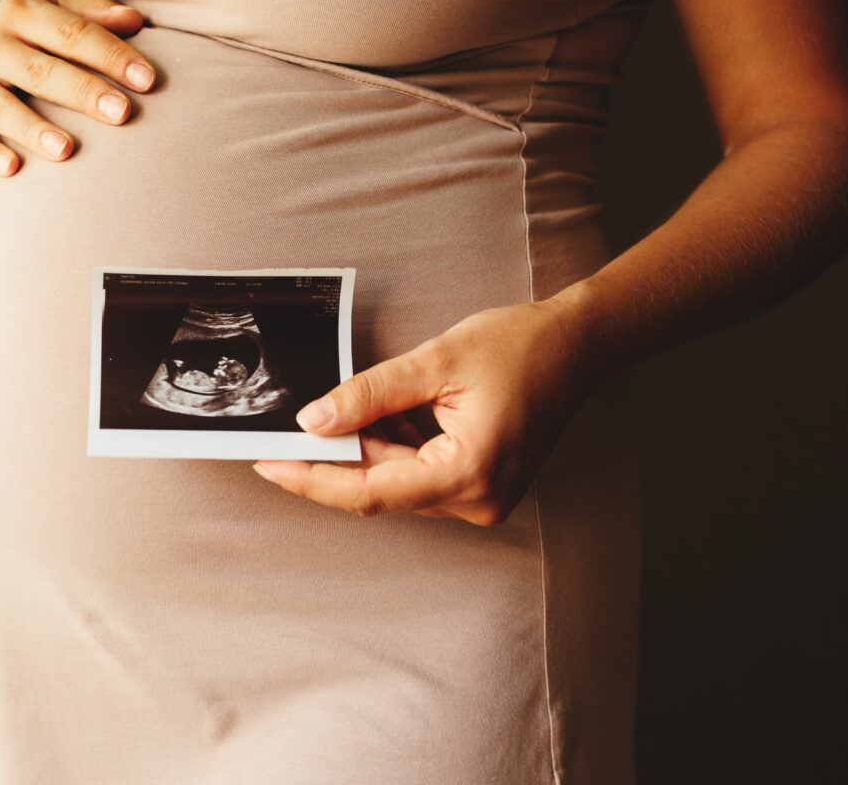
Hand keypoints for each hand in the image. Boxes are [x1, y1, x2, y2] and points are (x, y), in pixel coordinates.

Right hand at [0, 0, 157, 176]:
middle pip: (40, 70)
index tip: (147, 81)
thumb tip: (134, 20)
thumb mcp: (61, 10)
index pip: (72, 33)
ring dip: (33, 129)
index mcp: (21, 10)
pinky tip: (13, 169)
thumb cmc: (36, 34)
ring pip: (2, 105)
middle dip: (82, 92)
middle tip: (121, 114)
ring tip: (67, 150)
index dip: (111, 55)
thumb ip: (97, 14)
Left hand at [252, 294, 603, 525]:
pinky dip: (396, 448)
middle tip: (289, 428)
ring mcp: (483, 499)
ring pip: (399, 482)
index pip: (369, 491)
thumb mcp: (434, 362)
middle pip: (382, 488)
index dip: (313, 479)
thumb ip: (369, 395)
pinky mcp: (482, 486)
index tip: (270, 464)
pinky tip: (387, 415)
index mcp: (467, 473)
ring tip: (355, 406)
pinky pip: (421, 474)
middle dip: (336, 456)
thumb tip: (315, 420)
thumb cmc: (519, 347)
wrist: (577, 346)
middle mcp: (477, 500)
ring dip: (370, 448)